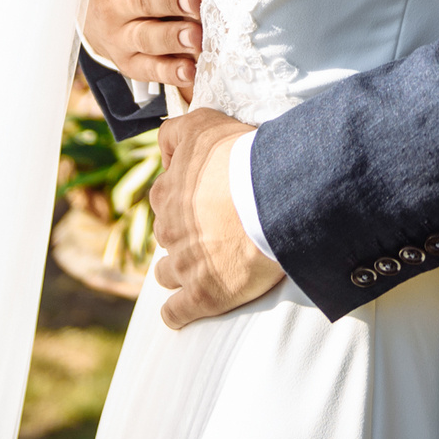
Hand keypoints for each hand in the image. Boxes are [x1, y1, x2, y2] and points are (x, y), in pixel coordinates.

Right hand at [83, 0, 200, 90]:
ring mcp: (118, 34)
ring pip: (146, 36)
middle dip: (171, 0)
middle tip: (196, 1)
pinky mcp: (126, 61)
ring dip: (172, 37)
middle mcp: (112, 1)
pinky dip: (169, 71)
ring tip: (196, 37)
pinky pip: (147, 68)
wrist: (91, 12)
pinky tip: (191, 70)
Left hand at [150, 109, 280, 328]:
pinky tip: (188, 307)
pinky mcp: (203, 295)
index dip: (185, 196)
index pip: (164, 196)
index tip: (208, 197)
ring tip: (207, 266)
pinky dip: (179, 312)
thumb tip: (165, 145)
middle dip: (184, 234)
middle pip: (166, 235)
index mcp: (167, 192)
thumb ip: (177, 131)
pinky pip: (176, 313)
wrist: (274, 196)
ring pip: (166, 273)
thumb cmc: (244, 157)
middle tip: (216, 229)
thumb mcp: (204, 124)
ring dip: (181, 270)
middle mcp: (169, 229)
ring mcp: (184, 265)